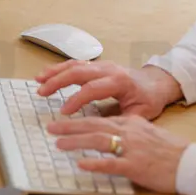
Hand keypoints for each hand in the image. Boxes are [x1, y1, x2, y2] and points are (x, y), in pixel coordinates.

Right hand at [35, 60, 181, 119]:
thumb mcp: (140, 114)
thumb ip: (121, 121)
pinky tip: (47, 74)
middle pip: (79, 71)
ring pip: (75, 64)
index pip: (93, 88)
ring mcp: (102, 65)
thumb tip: (102, 131)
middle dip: (58, 81)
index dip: (76, 99)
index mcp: (120, 81)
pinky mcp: (97, 65)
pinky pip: (76, 63)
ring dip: (55, 72)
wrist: (156, 82)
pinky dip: (60, 68)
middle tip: (41, 92)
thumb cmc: (149, 99)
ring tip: (39, 80)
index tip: (63, 112)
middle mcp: (109, 69)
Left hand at [47, 115, 189, 193]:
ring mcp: (132, 148)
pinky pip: (112, 163)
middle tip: (51, 128)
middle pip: (94, 124)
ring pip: (99, 140)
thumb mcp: (148, 133)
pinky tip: (81, 164)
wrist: (191, 163)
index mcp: (131, 123)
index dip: (78, 119)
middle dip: (70, 126)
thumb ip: (129, 131)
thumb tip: (111, 134)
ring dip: (76, 141)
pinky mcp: (137, 166)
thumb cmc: (170, 151)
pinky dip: (95, 163)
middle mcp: (129, 131)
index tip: (62, 121)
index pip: (99, 117)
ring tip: (58, 143)